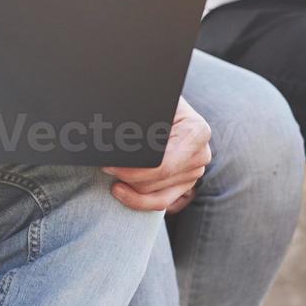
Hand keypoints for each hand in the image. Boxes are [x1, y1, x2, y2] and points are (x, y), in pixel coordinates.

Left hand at [103, 97, 211, 211]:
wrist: (166, 107)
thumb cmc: (157, 103)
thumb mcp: (154, 103)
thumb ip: (143, 113)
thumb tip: (119, 124)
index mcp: (197, 132)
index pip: (162, 163)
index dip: (132, 168)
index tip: (109, 163)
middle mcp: (200, 154)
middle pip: (156, 179)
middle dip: (126, 174)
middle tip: (105, 165)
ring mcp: (194, 172)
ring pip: (153, 191)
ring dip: (129, 184)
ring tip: (111, 171)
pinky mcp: (185, 185)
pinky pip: (160, 202)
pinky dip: (138, 200)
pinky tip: (120, 191)